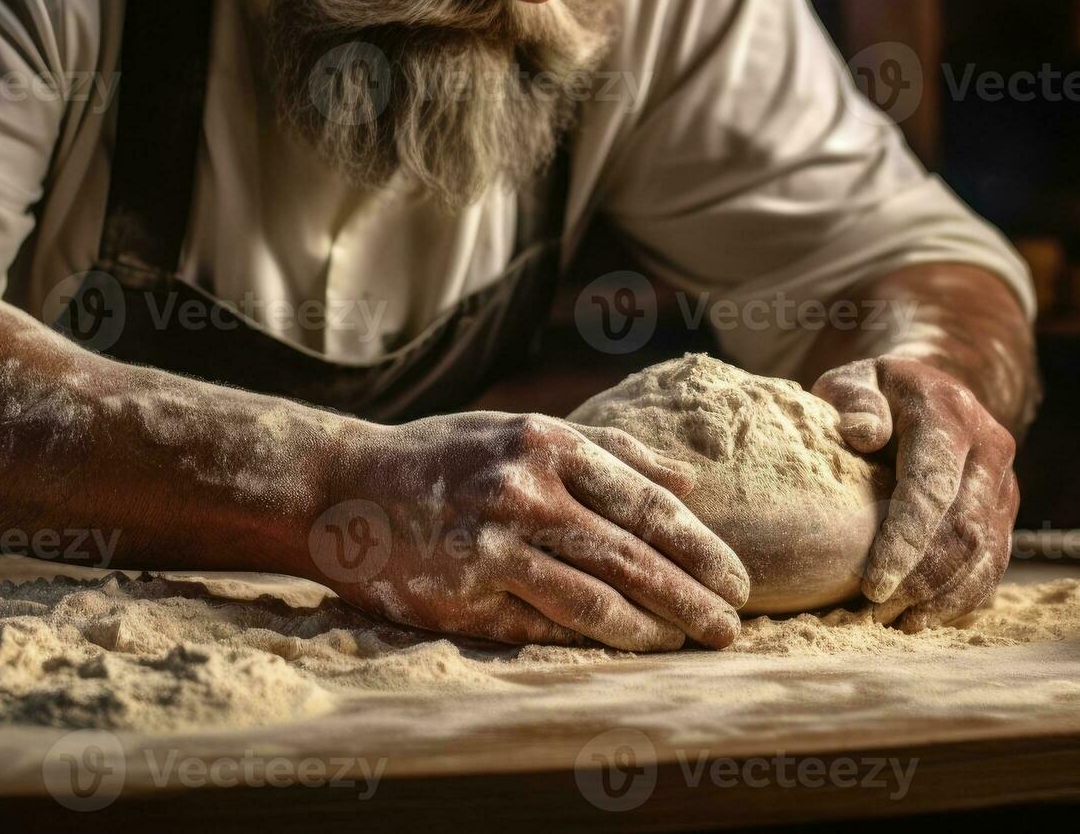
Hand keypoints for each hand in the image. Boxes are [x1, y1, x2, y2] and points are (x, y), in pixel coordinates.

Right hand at [317, 412, 750, 650]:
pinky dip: (591, 641)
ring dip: (651, 629)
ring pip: (594, 601)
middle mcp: (524, 493)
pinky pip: (543, 627)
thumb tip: (692, 482)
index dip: (701, 547)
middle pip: (632, 558)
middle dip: (692, 597)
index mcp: (548, 445)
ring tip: (687, 643)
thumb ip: (611, 451)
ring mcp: (491, 547)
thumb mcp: (524, 431)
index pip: (647, 504)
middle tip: (732, 627)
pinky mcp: (463, 596)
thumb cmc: (446, 456)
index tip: (738, 579)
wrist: (341, 487)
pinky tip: (624, 649)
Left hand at [812, 356, 1018, 629]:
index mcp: (951, 415)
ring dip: (942, 597)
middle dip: (921, 580)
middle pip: (964, 529)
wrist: (936, 388)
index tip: (872, 585)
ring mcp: (1005, 484)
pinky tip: (924, 619)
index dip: (905, 541)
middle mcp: (991, 449)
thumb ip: (854, 399)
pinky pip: (994, 565)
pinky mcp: (1006, 513)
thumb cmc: (879, 392)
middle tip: (874, 616)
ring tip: (896, 625)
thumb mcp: (857, 379)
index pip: (932, 487)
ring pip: (985, 555)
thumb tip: (861, 434)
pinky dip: (961, 599)